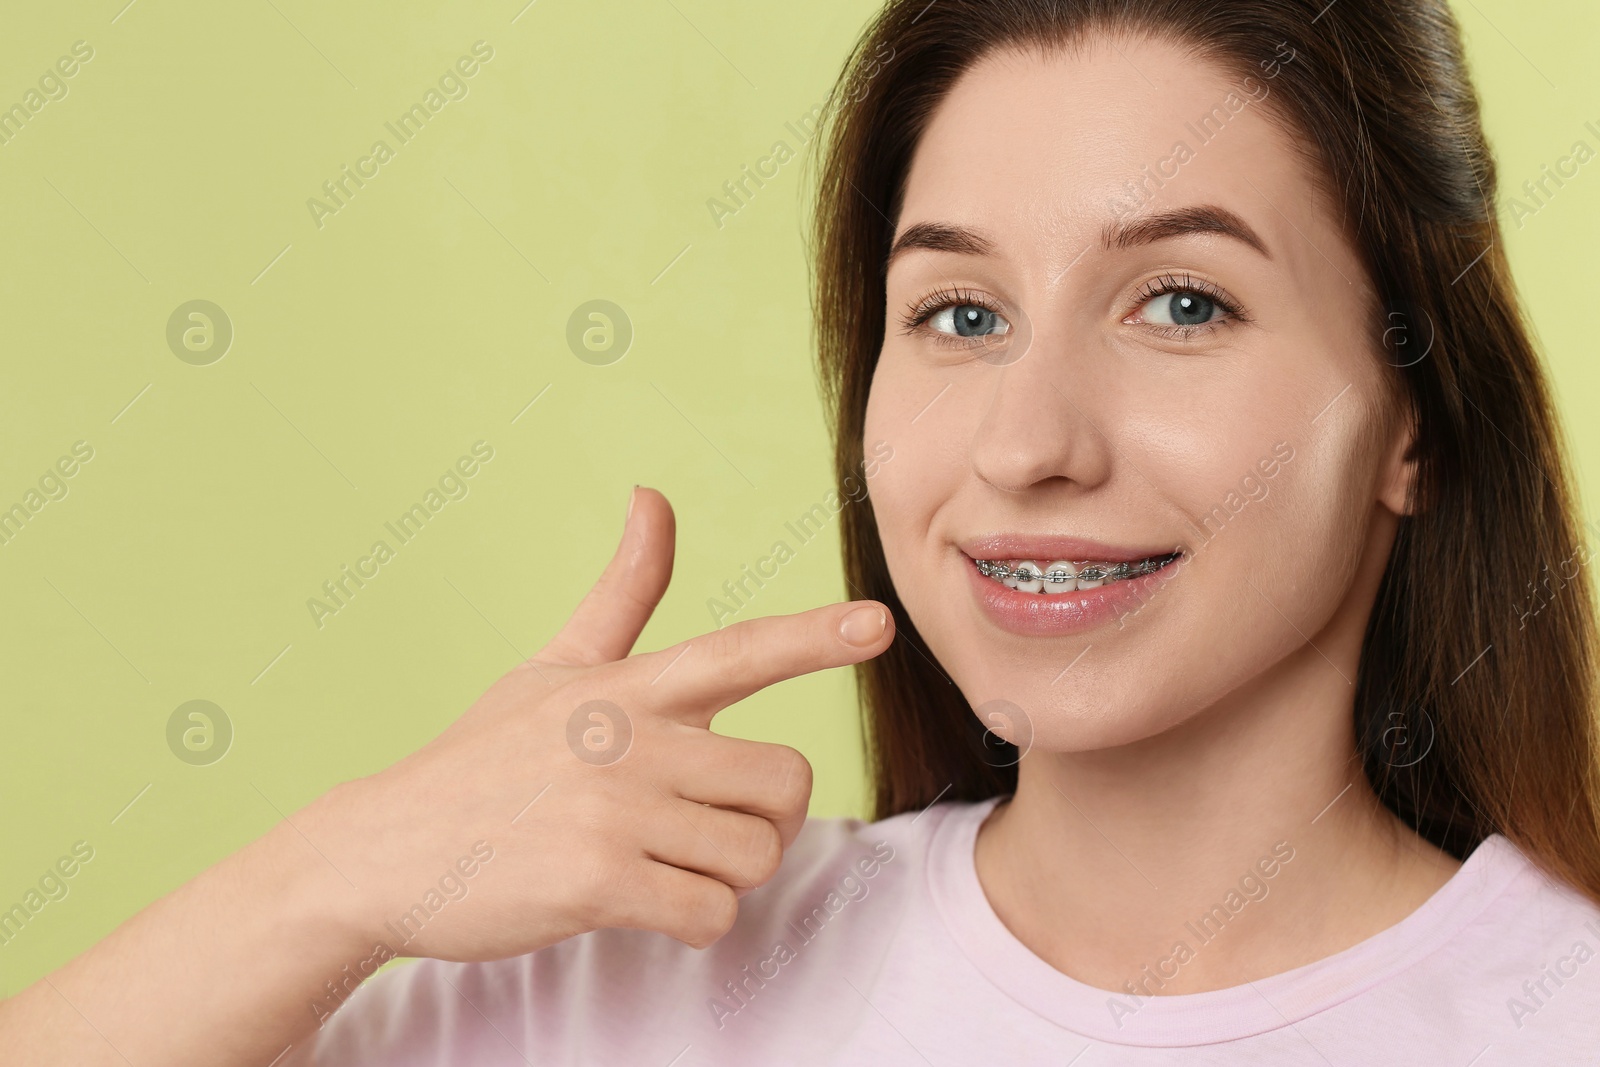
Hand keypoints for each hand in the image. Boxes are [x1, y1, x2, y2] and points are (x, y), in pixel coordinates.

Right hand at [304, 486, 894, 959]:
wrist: (384, 851)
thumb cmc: (481, 759)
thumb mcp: (552, 666)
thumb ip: (622, 592)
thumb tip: (652, 494)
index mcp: (626, 686)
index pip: (737, 650)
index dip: (813, 638)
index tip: (877, 624)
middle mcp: (629, 738)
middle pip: (784, 783)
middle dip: (767, 819)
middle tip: (712, 827)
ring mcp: (614, 810)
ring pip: (754, 856)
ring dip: (724, 876)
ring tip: (661, 864)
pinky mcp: (597, 881)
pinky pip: (711, 914)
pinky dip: (693, 922)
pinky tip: (641, 904)